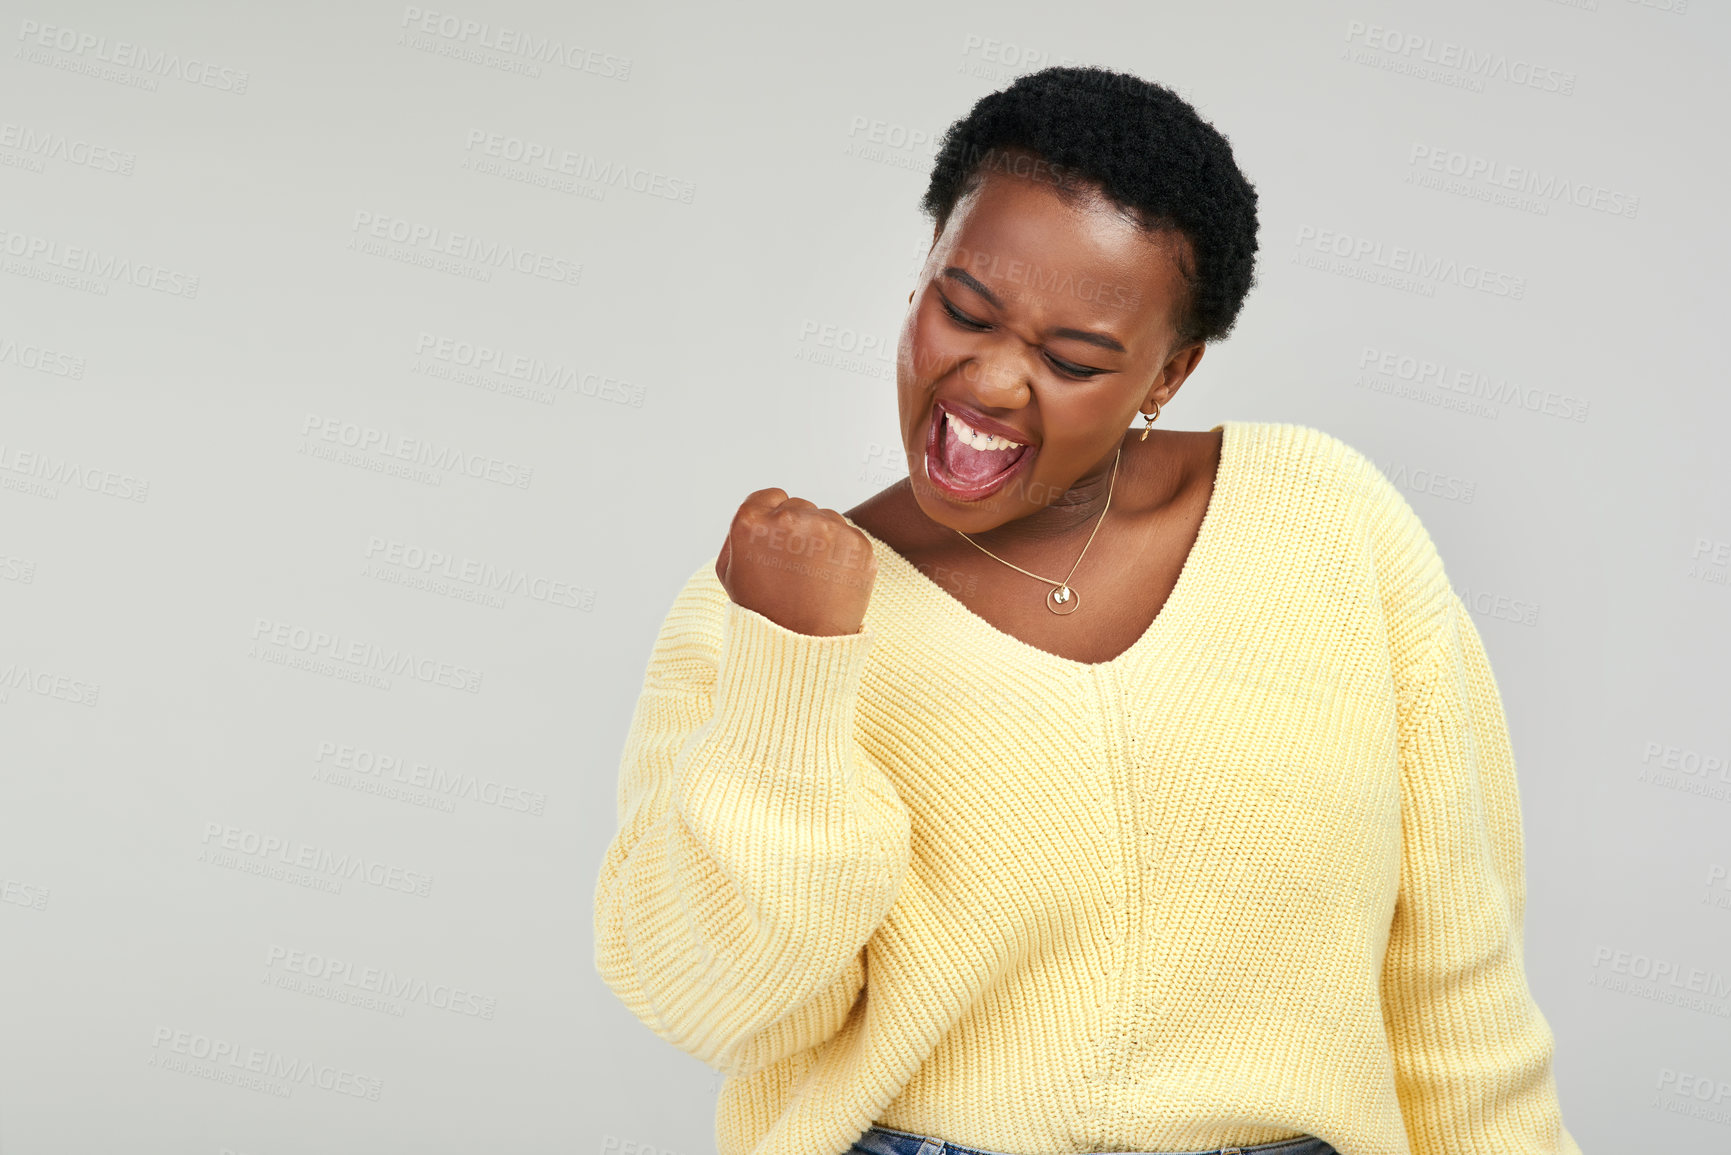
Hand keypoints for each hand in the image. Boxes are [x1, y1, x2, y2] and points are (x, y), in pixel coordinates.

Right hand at [714, 489, 876, 636]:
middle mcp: (789, 519)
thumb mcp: (729, 571)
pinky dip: (844, 555)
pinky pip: (850, 537)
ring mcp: (827, 530)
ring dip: (823, 541)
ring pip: (827, 520)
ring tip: (813, 578)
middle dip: (798, 531)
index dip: (774, 519)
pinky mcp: (857, 544)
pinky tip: (832, 581)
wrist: (801, 647)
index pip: (771, 496)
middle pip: (800, 506)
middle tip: (794, 568)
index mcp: (752, 522)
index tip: (777, 544)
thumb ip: (740, 532)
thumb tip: (762, 510)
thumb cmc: (763, 612)